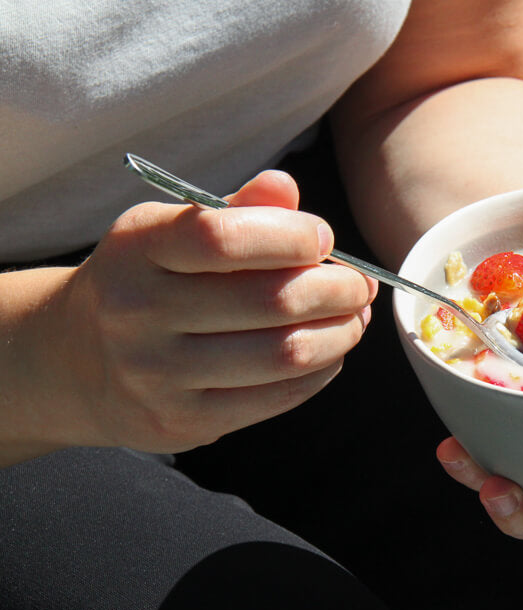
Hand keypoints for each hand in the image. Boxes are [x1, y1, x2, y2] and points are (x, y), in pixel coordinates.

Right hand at [41, 171, 375, 452]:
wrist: (75, 361)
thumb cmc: (147, 281)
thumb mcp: (172, 231)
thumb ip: (233, 209)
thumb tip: (285, 187)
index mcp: (137, 248)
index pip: (222, 237)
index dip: (290, 236)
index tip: (324, 239)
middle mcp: (138, 311)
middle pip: (270, 301)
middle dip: (337, 290)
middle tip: (359, 285)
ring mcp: (156, 375)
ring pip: (282, 354)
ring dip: (339, 334)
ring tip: (354, 319)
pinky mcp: (180, 422)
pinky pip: (275, 399)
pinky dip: (320, 373)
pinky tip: (330, 354)